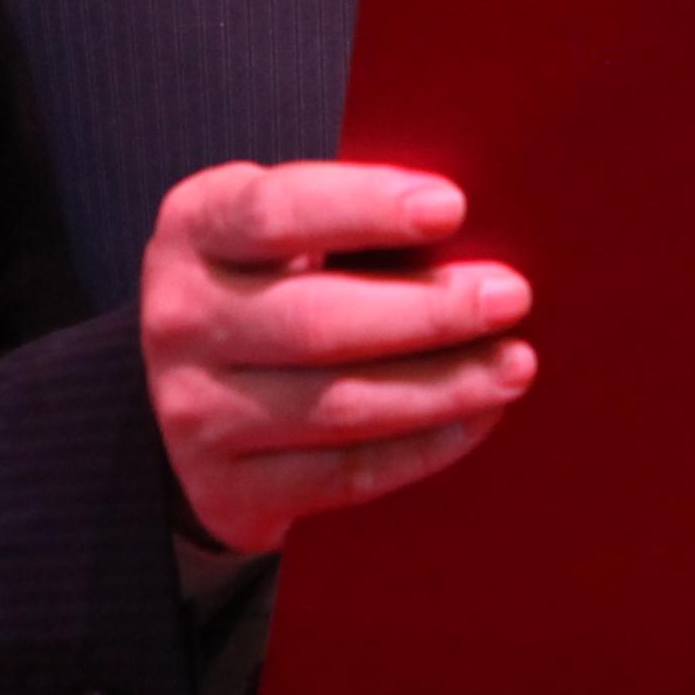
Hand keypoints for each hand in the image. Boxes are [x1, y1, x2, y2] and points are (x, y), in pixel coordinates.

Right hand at [140, 161, 534, 557]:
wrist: (202, 386)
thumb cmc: (279, 277)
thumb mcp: (286, 230)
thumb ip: (354, 217)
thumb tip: (475, 222)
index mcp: (194, 228)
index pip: (275, 212)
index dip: (365, 208)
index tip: (452, 206)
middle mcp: (180, 319)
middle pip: (314, 321)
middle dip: (427, 310)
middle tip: (511, 296)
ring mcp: (194, 411)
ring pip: (338, 405)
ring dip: (441, 385)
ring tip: (515, 363)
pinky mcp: (228, 487)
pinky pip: (343, 474)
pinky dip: (422, 447)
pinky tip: (478, 417)